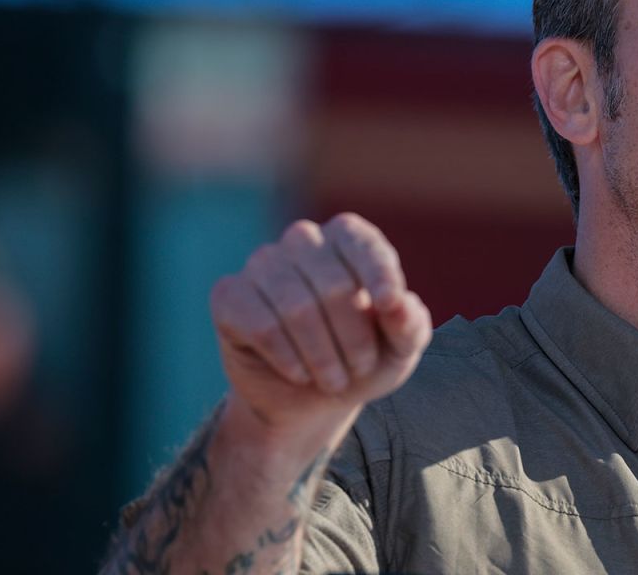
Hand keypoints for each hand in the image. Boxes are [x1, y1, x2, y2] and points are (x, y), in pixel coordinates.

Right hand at [209, 213, 431, 437]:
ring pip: (296, 308)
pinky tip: (298, 374)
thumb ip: (408, 324)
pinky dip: (286, 358)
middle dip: (353, 339)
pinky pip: (260, 325)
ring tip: (333, 380)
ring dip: (321, 356)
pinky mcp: (229, 295)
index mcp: (348, 239)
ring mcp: (262, 263)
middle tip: (359, 370)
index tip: (388, 305)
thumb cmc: (362, 360)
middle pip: (333, 285)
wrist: (310, 398)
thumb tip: (399, 302)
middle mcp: (303, 240)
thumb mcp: (399, 349)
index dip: (378, 272)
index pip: (363, 244)